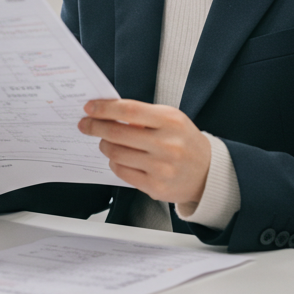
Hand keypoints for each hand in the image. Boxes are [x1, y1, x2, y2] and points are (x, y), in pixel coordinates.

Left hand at [78, 99, 210, 204]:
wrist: (207, 172)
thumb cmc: (184, 141)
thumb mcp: (171, 120)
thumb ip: (143, 116)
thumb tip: (108, 113)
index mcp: (170, 121)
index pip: (129, 111)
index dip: (105, 108)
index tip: (90, 107)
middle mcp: (167, 144)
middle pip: (117, 133)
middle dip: (95, 127)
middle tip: (86, 124)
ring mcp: (161, 167)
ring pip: (116, 154)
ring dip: (104, 146)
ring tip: (104, 142)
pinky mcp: (155, 186)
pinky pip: (122, 172)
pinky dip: (114, 162)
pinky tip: (117, 158)